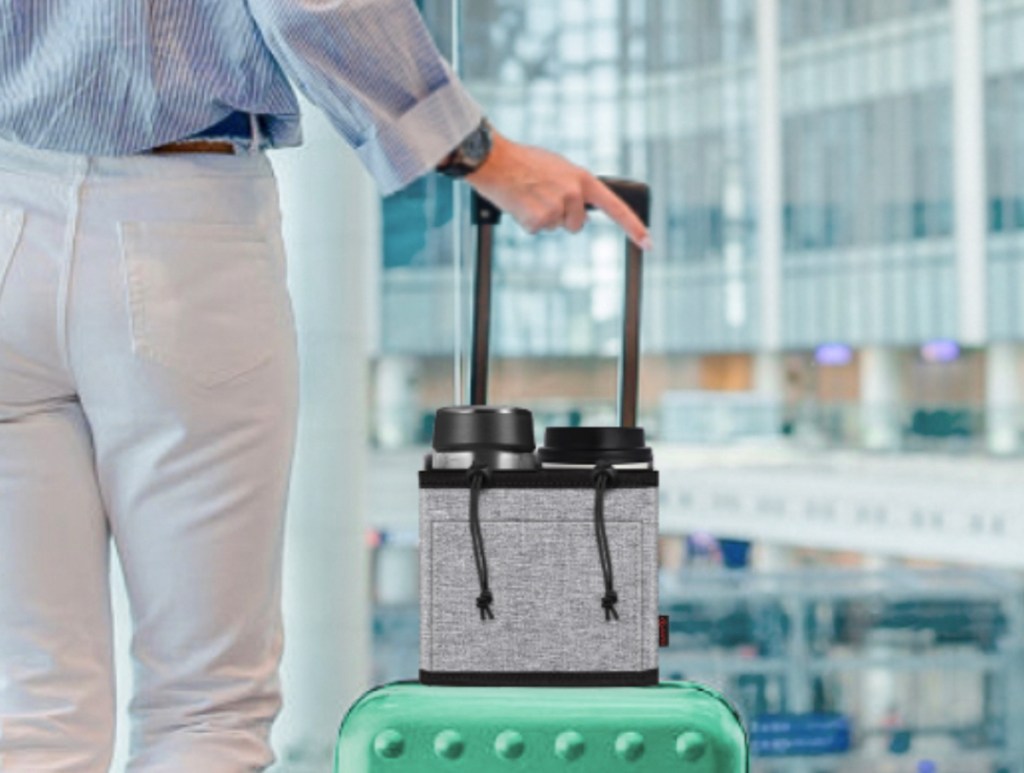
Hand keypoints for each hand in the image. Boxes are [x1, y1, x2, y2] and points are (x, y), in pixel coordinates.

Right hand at [465, 129, 652, 249]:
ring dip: (542, 218)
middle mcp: (573, 193)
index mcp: (582, 178)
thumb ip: (575, 186)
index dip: (634, 227)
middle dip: (562, 218)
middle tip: (542, 197)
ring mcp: (556, 207)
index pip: (616, 208)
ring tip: (528, 195)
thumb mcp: (558, 167)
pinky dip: (526, 221)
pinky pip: (536, 230)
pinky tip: (519, 203)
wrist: (494, 159)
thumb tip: (583, 213)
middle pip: (577, 225)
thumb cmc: (524, 161)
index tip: (648, 243)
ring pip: (555, 228)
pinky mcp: (538, 220)